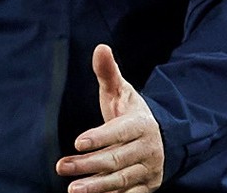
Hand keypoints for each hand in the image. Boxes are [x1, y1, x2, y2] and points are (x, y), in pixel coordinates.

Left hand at [55, 44, 164, 192]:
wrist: (163, 138)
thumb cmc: (132, 113)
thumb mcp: (121, 92)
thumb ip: (108, 72)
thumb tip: (100, 47)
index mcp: (141, 123)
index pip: (120, 131)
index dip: (100, 137)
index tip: (78, 142)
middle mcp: (148, 148)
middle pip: (116, 159)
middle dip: (89, 165)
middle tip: (63, 167)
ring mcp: (148, 170)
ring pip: (121, 180)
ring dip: (97, 186)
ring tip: (73, 189)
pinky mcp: (146, 187)